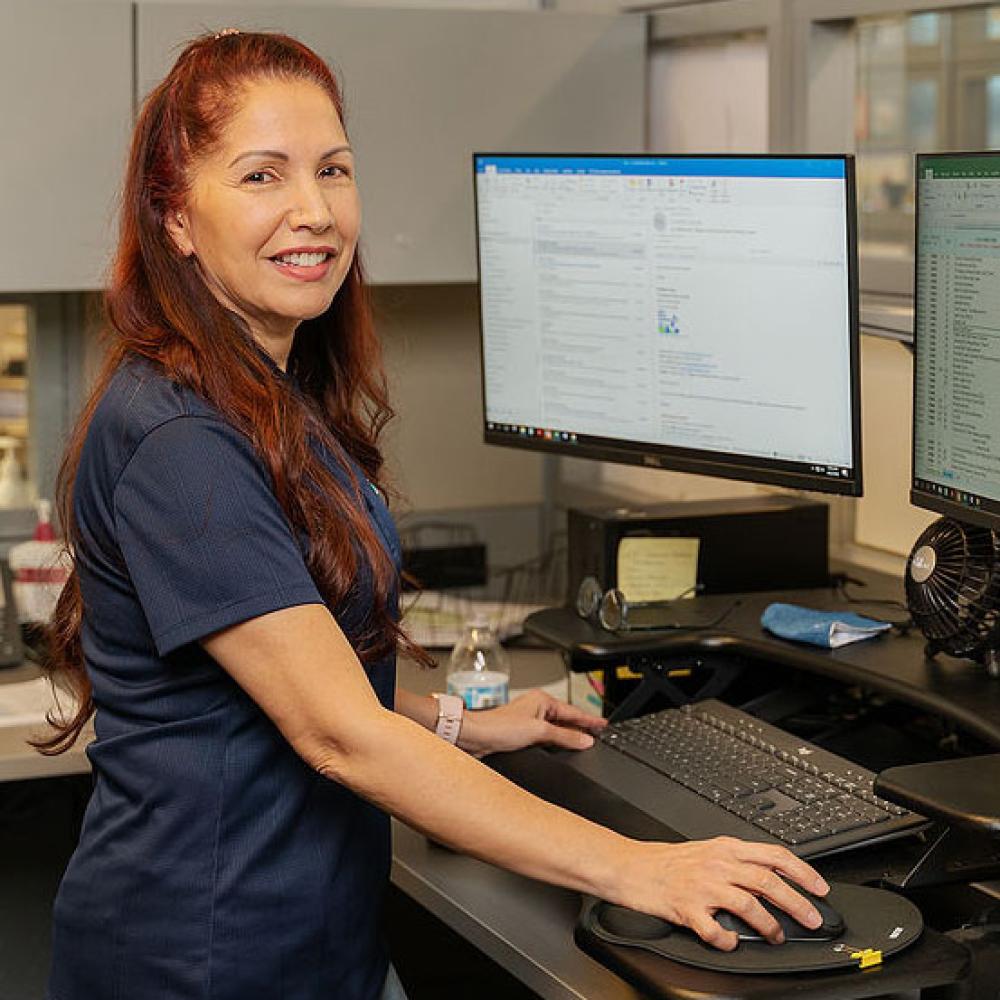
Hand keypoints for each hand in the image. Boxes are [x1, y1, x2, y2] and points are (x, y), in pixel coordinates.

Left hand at [458, 689, 606, 756]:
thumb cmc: (499, 727)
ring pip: (556, 729)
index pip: (574, 711)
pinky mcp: (523, 733)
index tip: (604, 725)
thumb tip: (585, 740)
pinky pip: (547, 737)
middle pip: (566, 719)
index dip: (590, 720)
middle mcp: (536, 708)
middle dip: (581, 728)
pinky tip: (561, 749)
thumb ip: (564, 736)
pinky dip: (556, 743)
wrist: (476, 737)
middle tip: (599, 735)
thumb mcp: (539, 732)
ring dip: (568, 736)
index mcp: (542, 700)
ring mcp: (530, 720)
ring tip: (585, 743)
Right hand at [615, 836, 828, 950]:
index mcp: (726, 848)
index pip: (774, 856)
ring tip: (776, 936)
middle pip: (768, 882)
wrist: (630, 867)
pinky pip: (715, 930)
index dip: (803, 872)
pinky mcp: (687, 908)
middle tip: (812, 919)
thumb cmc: (668, 861)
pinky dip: (728, 940)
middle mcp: (717, 864)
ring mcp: (703, 886)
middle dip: (797, 903)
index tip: (820, 889)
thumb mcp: (708, 849)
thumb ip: (738, 860)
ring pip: (749, 904)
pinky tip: (731, 942)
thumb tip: (773, 876)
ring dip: (769, 925)